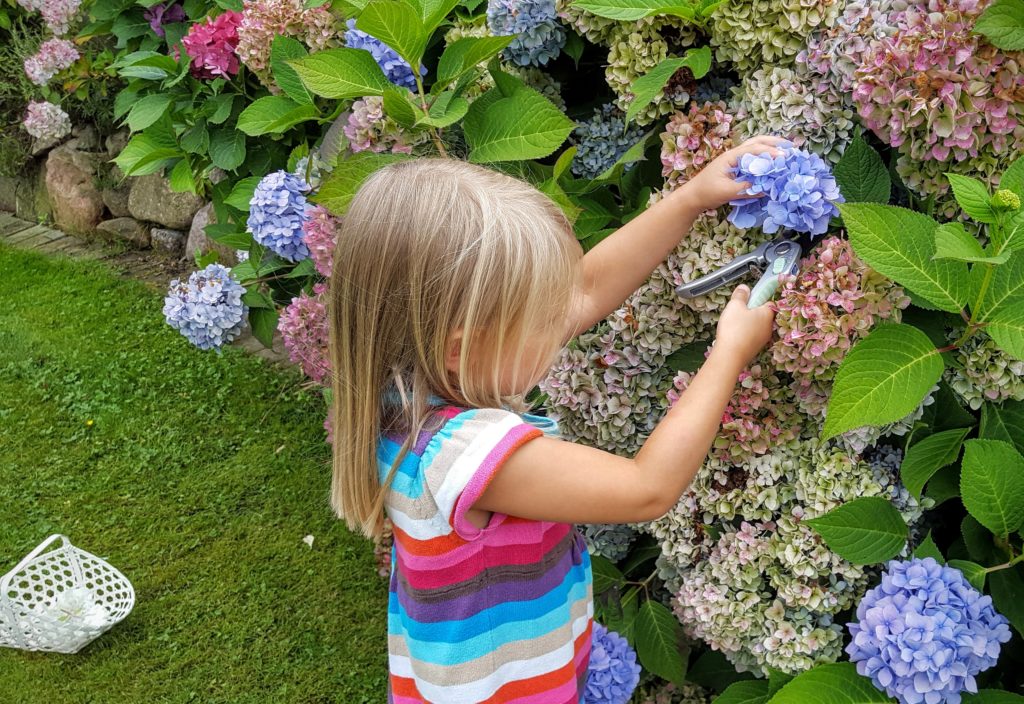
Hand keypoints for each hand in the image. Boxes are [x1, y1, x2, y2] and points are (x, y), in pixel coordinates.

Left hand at [674, 135, 788, 212]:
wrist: (692, 197)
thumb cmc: (706, 192)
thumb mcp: (727, 192)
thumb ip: (747, 189)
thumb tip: (767, 188)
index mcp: (731, 156)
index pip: (754, 149)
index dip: (770, 152)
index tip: (784, 157)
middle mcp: (734, 155)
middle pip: (756, 142)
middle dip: (774, 143)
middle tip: (791, 147)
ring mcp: (734, 161)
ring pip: (755, 148)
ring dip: (770, 148)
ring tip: (785, 151)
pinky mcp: (735, 169)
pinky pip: (752, 159)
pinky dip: (764, 158)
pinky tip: (772, 163)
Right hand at [713, 284, 775, 366]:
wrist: (730, 356)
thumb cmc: (734, 328)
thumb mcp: (734, 306)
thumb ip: (740, 295)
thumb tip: (745, 287)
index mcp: (768, 314)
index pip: (769, 301)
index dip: (759, 298)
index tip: (748, 299)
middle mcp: (769, 327)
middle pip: (762, 314)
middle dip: (751, 311)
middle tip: (737, 311)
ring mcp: (763, 339)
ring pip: (756, 326)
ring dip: (747, 323)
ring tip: (733, 324)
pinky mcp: (755, 348)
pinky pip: (751, 336)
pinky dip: (744, 334)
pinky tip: (733, 335)